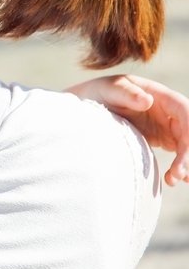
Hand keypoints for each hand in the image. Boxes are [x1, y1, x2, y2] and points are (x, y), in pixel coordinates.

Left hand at [66, 75, 187, 186]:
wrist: (89, 104)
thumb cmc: (102, 92)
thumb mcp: (111, 89)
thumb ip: (127, 93)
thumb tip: (147, 101)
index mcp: (160, 95)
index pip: (183, 109)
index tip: (187, 145)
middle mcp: (168, 111)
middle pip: (187, 131)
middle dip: (187, 152)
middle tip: (179, 172)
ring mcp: (166, 125)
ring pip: (185, 144)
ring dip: (184, 162)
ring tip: (174, 179)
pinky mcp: (162, 138)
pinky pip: (177, 152)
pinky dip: (178, 165)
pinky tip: (173, 179)